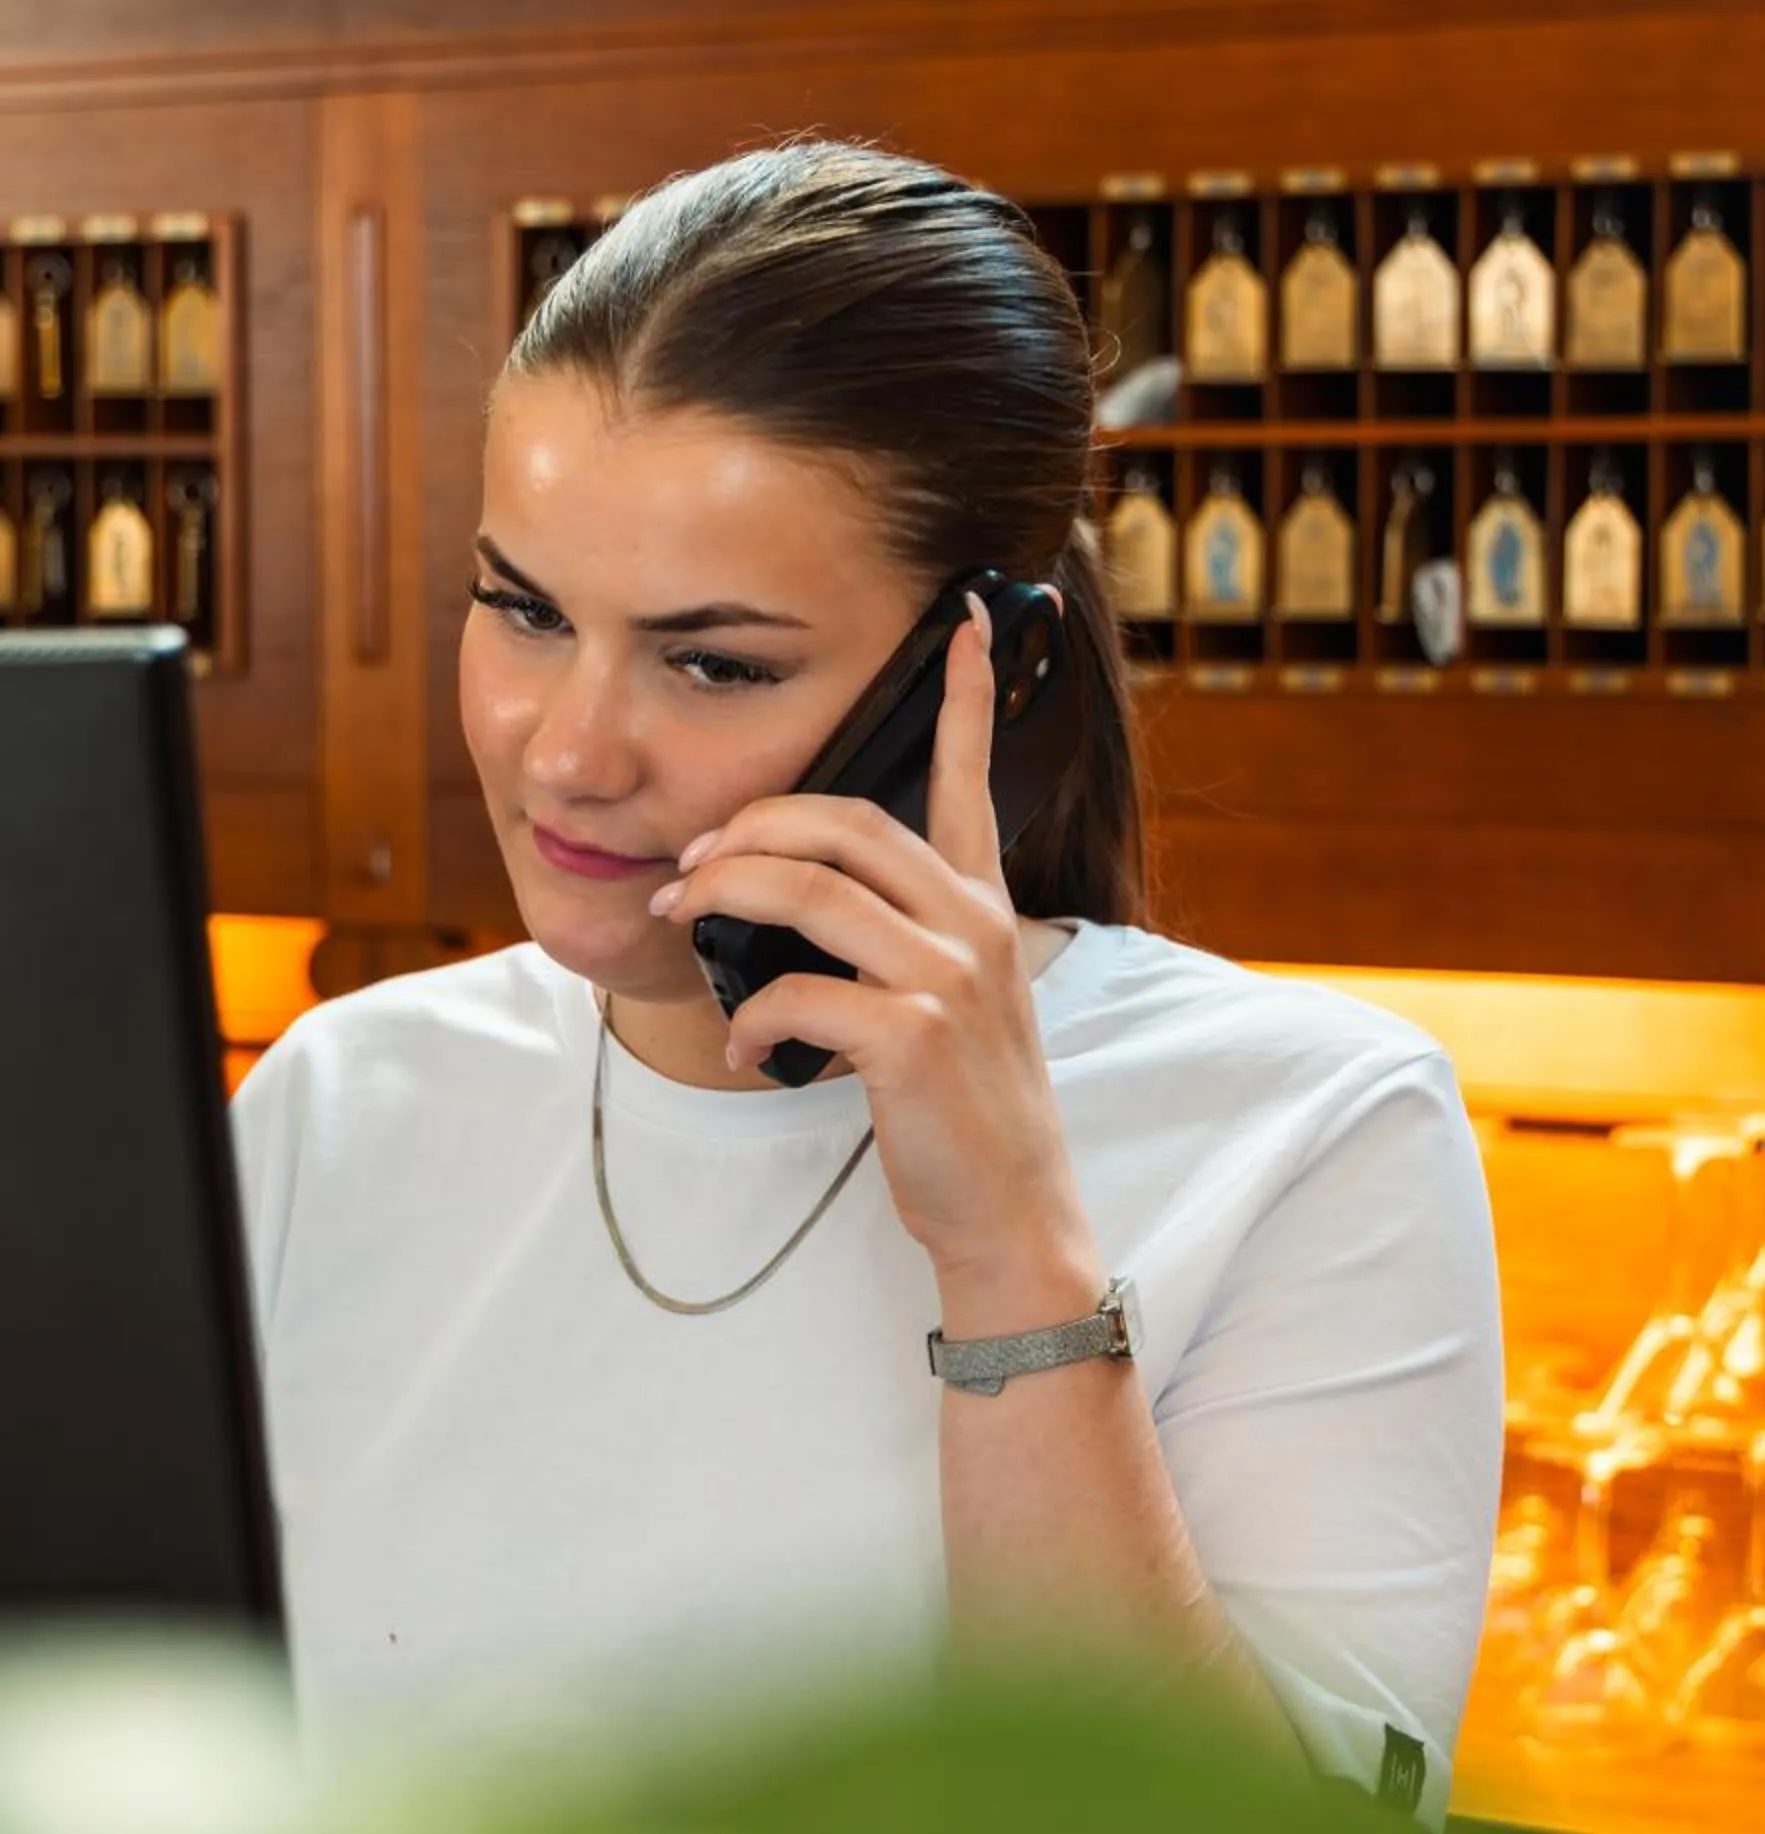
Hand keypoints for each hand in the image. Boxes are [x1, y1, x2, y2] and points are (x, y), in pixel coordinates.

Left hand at [648, 595, 1094, 1294]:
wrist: (1012, 1214)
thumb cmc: (964, 1110)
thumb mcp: (949, 1002)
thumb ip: (896, 939)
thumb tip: (783, 905)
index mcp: (983, 905)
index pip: (969, 779)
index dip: (968, 695)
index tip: (970, 618)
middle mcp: (973, 923)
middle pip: (841, 821)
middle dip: (745, 827)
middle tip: (688, 863)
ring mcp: (948, 975)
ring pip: (804, 889)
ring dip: (721, 898)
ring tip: (684, 921)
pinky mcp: (913, 1034)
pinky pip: (796, 990)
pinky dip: (750, 1017)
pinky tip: (746, 1048)